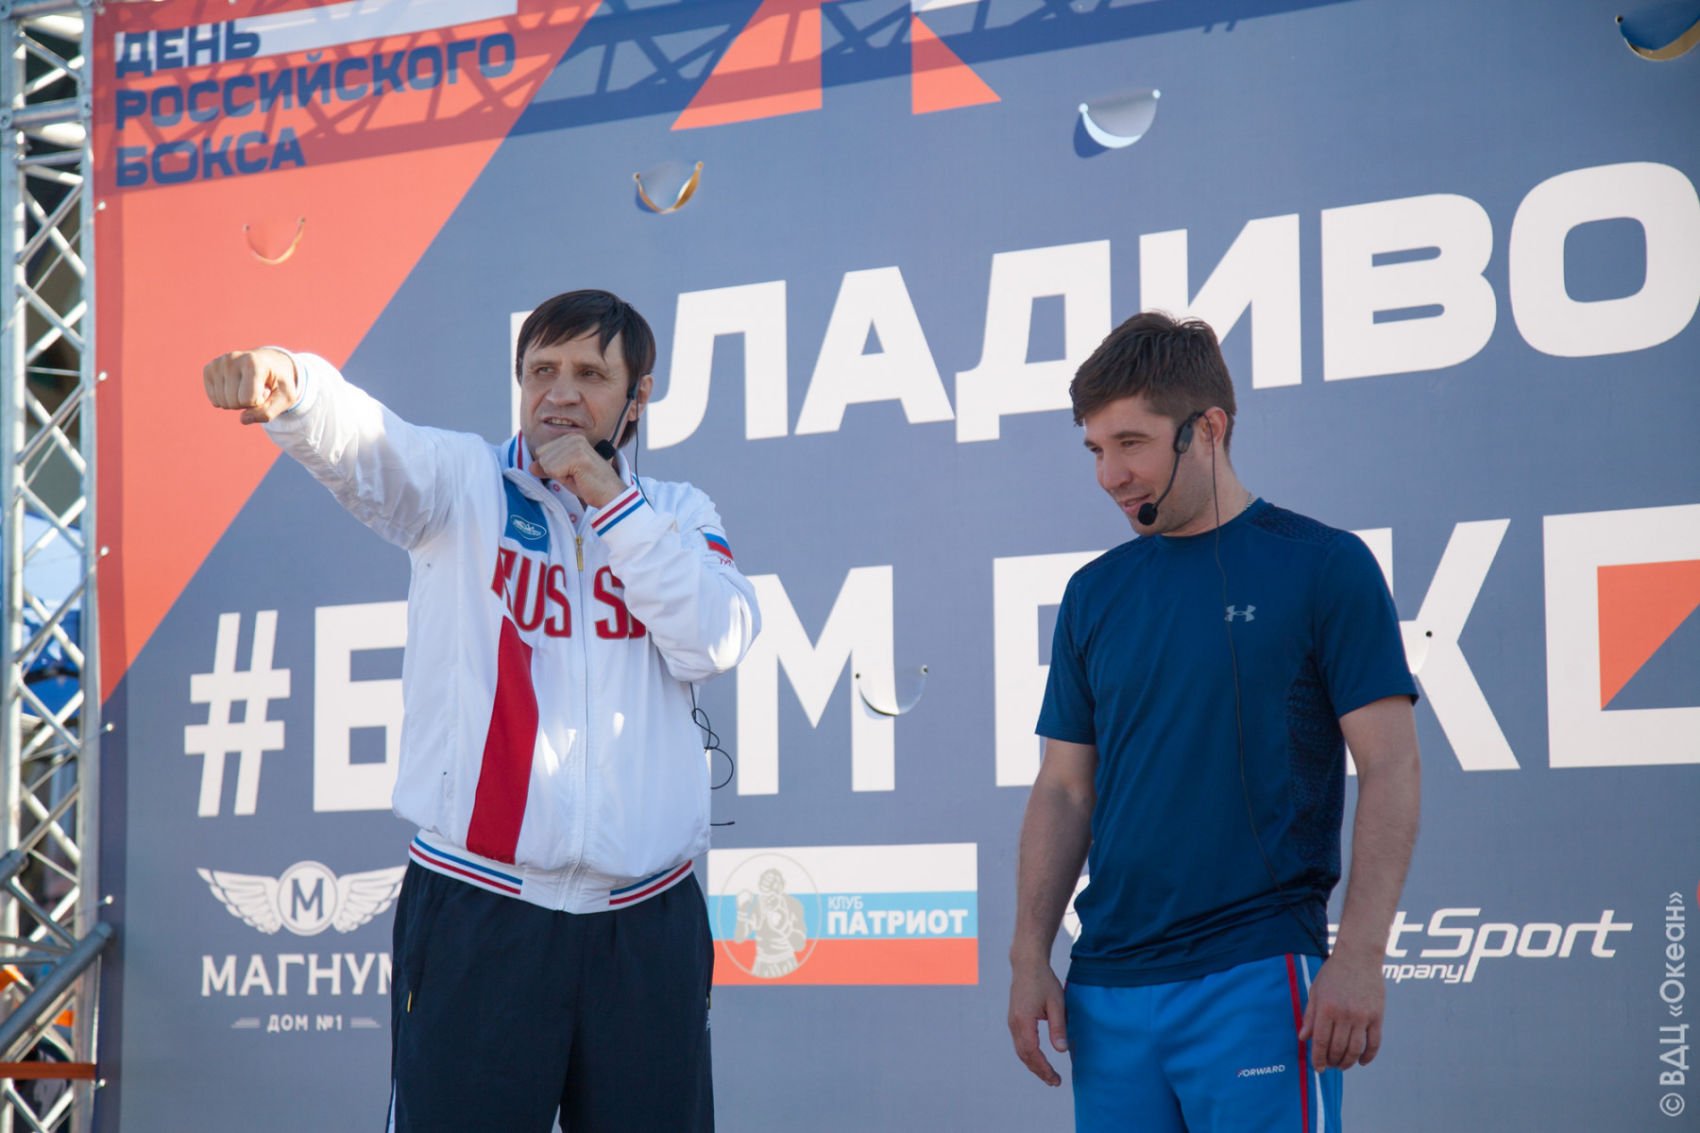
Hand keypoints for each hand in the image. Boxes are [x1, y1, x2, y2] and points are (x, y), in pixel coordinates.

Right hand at [203, 348, 298, 423]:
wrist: (270, 363)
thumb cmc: (278, 381)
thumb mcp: (285, 398)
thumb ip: (268, 412)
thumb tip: (243, 419)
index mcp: (254, 363)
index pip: (248, 400)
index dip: (259, 402)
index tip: (266, 390)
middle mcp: (233, 359)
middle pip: (234, 402)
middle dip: (247, 403)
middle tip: (257, 389)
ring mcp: (219, 363)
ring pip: (222, 402)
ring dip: (237, 402)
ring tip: (247, 387)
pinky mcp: (209, 369)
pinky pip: (214, 399)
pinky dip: (226, 400)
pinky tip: (236, 387)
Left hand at [529, 434, 625, 507]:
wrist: (610, 494)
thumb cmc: (590, 485)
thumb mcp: (563, 474)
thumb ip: (547, 467)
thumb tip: (530, 466)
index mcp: (571, 437)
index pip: (542, 451)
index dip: (552, 467)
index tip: (571, 472)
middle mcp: (573, 437)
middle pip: (542, 456)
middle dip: (554, 471)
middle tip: (575, 476)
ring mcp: (576, 445)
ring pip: (546, 463)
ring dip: (559, 476)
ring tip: (578, 477)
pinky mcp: (577, 456)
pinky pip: (553, 470)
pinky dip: (563, 479)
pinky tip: (579, 478)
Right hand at [1007, 960, 1068, 1085]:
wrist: (1027, 964)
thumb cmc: (1043, 981)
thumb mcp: (1056, 1003)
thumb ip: (1058, 1028)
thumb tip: (1061, 1051)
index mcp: (1024, 1021)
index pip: (1033, 1052)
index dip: (1044, 1068)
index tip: (1055, 1079)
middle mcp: (1014, 1024)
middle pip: (1024, 1055)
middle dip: (1039, 1071)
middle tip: (1054, 1082)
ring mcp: (1012, 1022)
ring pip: (1021, 1051)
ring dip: (1033, 1065)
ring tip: (1048, 1075)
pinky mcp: (1014, 1020)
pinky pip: (1020, 1043)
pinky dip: (1029, 1055)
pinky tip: (1039, 1059)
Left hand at [1298, 950, 1383, 1069]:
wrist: (1359, 956)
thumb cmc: (1333, 973)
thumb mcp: (1316, 991)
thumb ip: (1310, 1016)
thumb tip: (1303, 1038)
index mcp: (1326, 1008)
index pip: (1321, 1042)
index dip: (1318, 1059)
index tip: (1318, 1068)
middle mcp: (1344, 1014)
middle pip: (1338, 1048)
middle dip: (1332, 1061)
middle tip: (1330, 1065)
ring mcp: (1363, 1016)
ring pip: (1356, 1049)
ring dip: (1348, 1062)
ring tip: (1343, 1065)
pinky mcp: (1377, 1016)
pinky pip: (1374, 1043)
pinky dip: (1368, 1056)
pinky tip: (1362, 1061)